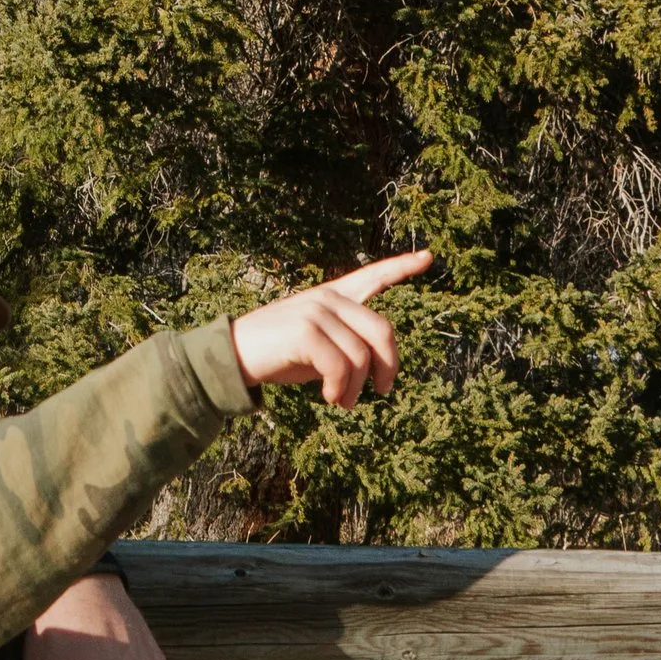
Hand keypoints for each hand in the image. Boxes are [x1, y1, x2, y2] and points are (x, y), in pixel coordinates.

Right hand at [231, 250, 432, 407]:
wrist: (232, 356)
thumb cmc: (276, 354)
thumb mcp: (318, 346)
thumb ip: (347, 345)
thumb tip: (378, 372)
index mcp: (332, 297)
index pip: (372, 276)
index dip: (401, 267)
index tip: (428, 257)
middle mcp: (327, 299)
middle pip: (382, 331)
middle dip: (388, 367)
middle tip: (381, 392)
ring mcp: (316, 312)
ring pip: (361, 357)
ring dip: (356, 388)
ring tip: (343, 402)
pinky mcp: (306, 331)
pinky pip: (341, 366)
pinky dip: (340, 389)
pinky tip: (330, 397)